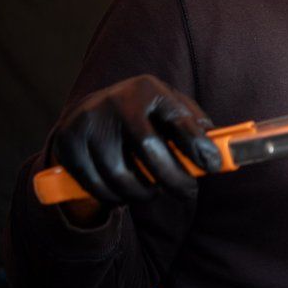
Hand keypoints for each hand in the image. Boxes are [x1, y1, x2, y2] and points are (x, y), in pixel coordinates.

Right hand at [49, 75, 221, 206]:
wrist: (90, 113)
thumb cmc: (145, 116)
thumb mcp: (170, 110)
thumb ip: (195, 126)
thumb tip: (220, 150)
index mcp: (148, 89)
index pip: (179, 120)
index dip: (198, 146)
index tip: (213, 167)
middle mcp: (116, 101)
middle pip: (149, 150)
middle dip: (174, 179)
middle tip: (188, 193)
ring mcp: (89, 122)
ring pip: (121, 176)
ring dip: (144, 193)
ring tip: (153, 191)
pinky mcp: (68, 144)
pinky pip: (97, 186)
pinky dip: (116, 197)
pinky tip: (125, 192)